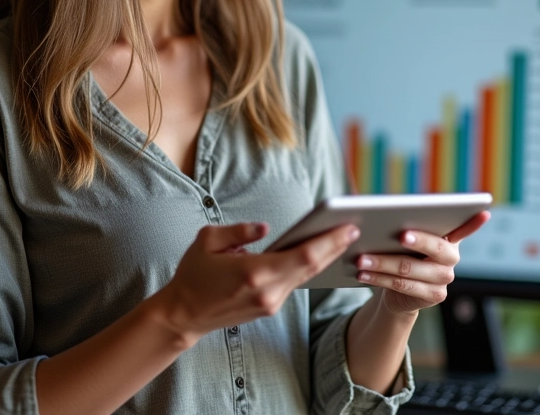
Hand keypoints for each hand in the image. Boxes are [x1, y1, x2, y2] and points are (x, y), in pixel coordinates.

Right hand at [154, 220, 359, 342]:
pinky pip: (295, 283)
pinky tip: (319, 253)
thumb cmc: (193, 274)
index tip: (348, 226)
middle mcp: (268, 291)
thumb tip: (265, 228)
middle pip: (312, 267)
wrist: (184, 314)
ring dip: (325, 257)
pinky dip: (309, 267)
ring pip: (306, 276)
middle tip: (355, 227)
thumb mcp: (208, 240)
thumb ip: (239, 230)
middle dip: (335, 246)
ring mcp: (270, 303)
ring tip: (342, 236)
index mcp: (254, 271)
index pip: (303, 255)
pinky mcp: (269, 307)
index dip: (329, 241)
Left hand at [354, 211, 490, 314]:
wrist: (399, 290)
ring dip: (382, 263)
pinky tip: (363, 274)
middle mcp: (451, 257)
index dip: (473, 222)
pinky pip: (402, 286)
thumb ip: (403, 222)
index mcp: (448, 236)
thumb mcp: (403, 235)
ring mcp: (444, 278)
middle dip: (417, 240)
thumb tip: (372, 206)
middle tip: (400, 235)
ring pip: (410, 268)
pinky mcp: (434, 296)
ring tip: (361, 258)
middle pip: (435, 247)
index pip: (464, 226)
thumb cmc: (400, 251)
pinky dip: (379, 279)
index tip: (481, 213)